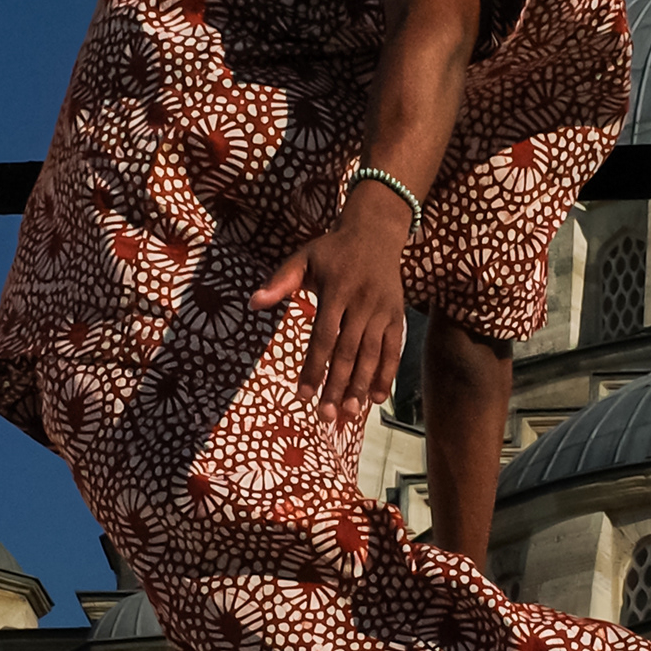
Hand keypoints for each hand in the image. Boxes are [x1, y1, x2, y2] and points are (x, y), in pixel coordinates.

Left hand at [251, 190, 413, 431]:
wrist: (375, 233)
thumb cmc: (332, 250)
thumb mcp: (303, 258)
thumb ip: (280, 281)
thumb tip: (252, 303)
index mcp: (337, 290)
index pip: (324, 336)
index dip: (314, 367)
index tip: (303, 395)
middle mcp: (363, 302)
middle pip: (349, 351)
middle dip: (337, 385)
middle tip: (325, 417)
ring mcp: (383, 311)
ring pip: (372, 354)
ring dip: (360, 386)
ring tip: (348, 413)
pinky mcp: (397, 316)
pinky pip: (393, 350)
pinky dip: (386, 374)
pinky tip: (376, 398)